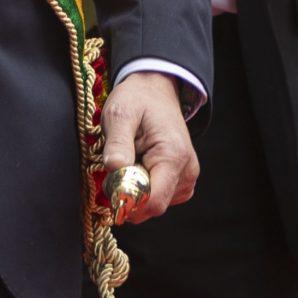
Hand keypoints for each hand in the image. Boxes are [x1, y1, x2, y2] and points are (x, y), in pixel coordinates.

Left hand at [100, 72, 199, 225]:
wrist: (155, 90)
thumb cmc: (137, 99)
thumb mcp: (120, 113)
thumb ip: (118, 143)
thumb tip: (115, 169)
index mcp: (174, 155)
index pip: (153, 202)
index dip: (127, 201)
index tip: (110, 185)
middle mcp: (187, 170)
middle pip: (152, 207)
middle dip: (128, 195)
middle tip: (115, 167)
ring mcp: (187, 177)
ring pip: (154, 205)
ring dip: (135, 191)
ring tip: (130, 160)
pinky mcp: (183, 180)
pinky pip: (160, 198)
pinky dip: (144, 189)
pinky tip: (139, 166)